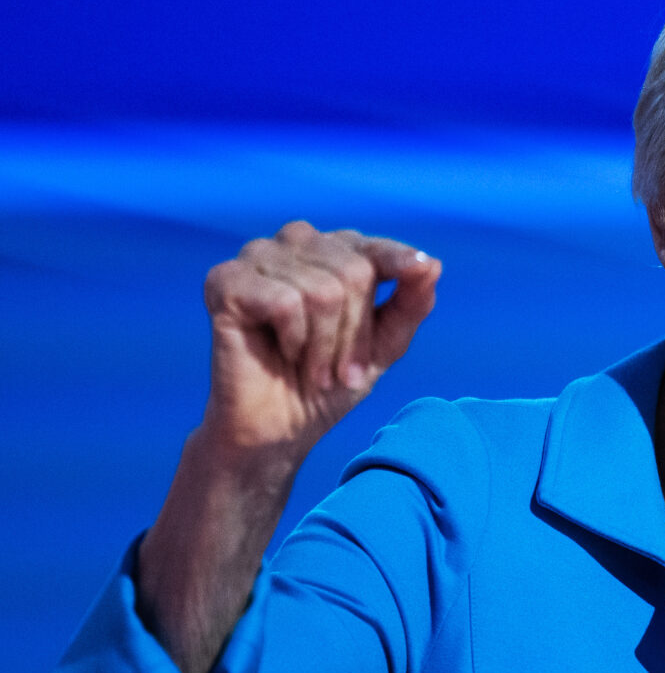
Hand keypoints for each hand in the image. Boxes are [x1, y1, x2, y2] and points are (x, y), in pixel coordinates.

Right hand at [199, 220, 440, 458]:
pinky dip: (293, 340)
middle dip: (355, 334)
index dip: (401, 262)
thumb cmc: (330, 382)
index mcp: (335, 250)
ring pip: (321, 291)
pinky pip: (284, 302)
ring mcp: (257, 257)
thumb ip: (410, 304)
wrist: (279, 429)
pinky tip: (281, 351)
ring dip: (324, 346)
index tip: (423, 268)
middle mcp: (296, 243)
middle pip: (354, 273)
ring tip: (312, 367)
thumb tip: (431, 264)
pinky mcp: (225, 281)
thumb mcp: (385, 345)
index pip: (376, 248)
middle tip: (340, 369)